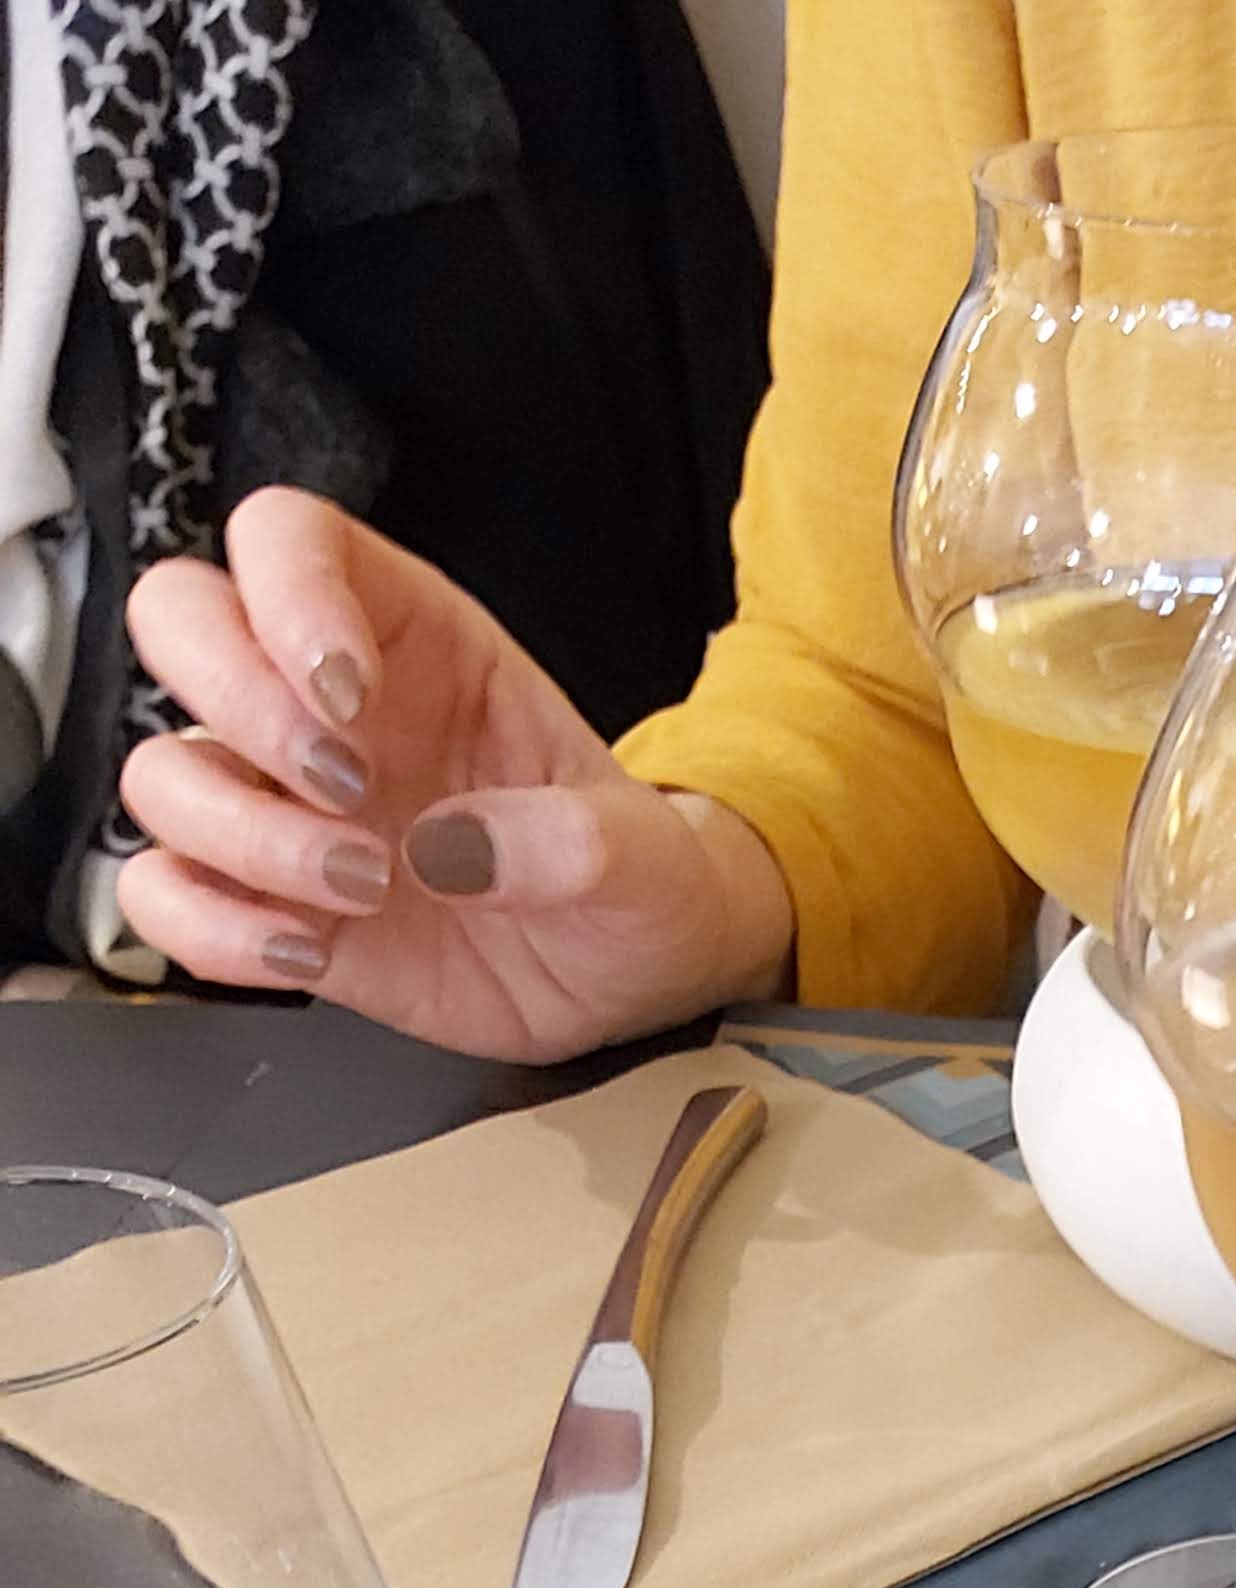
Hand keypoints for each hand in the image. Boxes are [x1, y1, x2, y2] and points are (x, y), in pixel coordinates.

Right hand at [114, 490, 794, 1063]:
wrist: (633, 975)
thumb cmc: (633, 878)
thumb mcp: (648, 856)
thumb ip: (576, 841)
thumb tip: (458, 851)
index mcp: (416, 641)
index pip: (287, 539)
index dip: (286, 593)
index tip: (346, 690)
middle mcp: (328, 710)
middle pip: (181, 624)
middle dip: (240, 705)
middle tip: (348, 789)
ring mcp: (289, 806)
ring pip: (162, 772)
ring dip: (241, 833)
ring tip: (363, 886)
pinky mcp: (274, 904)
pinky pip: (165, 894)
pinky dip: (206, 927)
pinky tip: (303, 950)